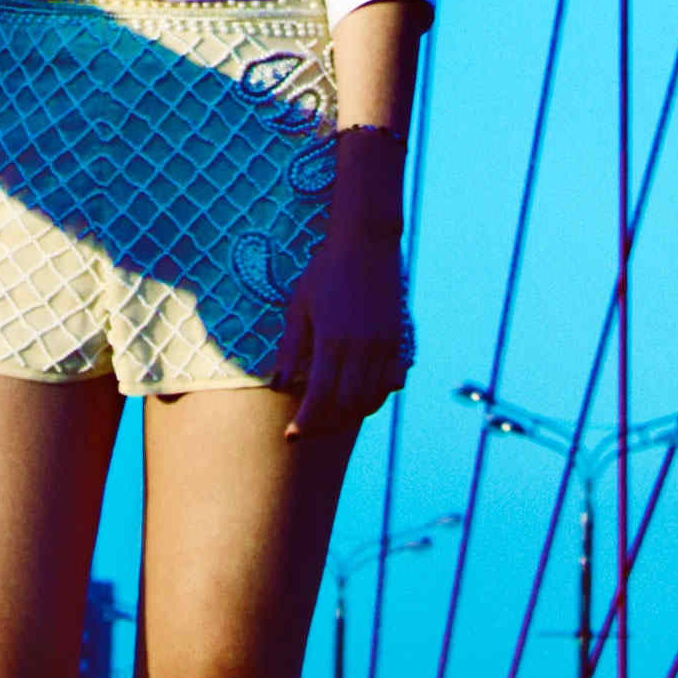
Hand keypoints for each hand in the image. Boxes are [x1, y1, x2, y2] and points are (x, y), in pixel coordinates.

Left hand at [282, 184, 410, 423]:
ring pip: (371, 399)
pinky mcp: (397, 340)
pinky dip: (374, 397)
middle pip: (347, 407)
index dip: (306, 422)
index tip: (291, 435)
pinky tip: (357, 397)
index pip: (321, 397)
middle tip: (307, 429)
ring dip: (350, 415)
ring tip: (330, 416)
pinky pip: (390, 382)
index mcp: (334, 340)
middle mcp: (363, 348)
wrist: (367, 242)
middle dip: (326, 425)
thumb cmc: (325, 271)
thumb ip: (291, 348)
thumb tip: (280, 384)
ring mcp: (384, 345)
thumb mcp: (299, 306)